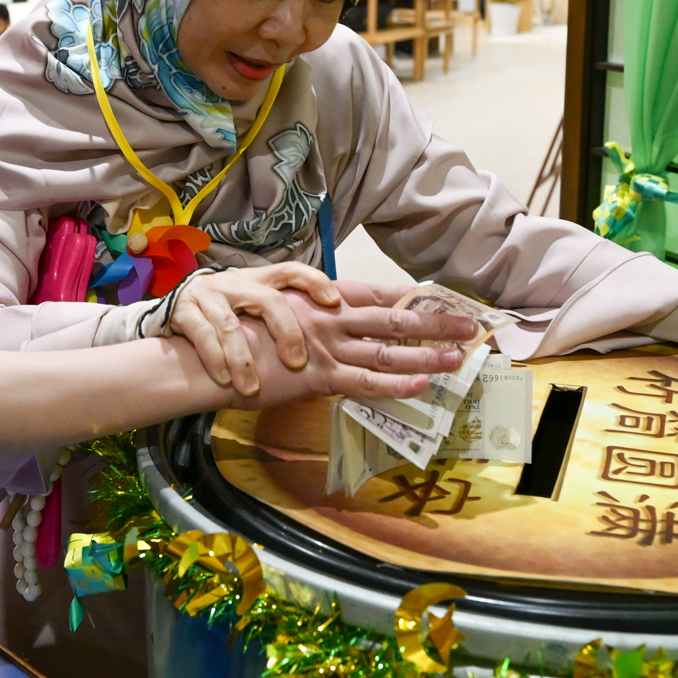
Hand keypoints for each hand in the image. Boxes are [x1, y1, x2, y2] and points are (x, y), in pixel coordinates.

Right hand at [168, 263, 340, 393]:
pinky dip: (215, 360)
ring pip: (230, 326)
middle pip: (267, 300)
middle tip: (296, 363)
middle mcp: (235, 284)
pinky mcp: (183, 312)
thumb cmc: (226, 313)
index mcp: (258, 281)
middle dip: (286, 332)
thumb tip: (330, 340)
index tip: (334, 302)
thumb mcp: (254, 307)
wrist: (174, 309)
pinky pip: (202, 336)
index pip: (291, 271)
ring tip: (252, 388)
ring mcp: (208, 296)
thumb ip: (285, 316)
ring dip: (243, 360)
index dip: (315, 282)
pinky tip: (224, 380)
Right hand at [225, 287, 476, 409]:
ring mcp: (325, 346)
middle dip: (434, 322)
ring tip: (457, 358)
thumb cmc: (241, 336)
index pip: (379, 294)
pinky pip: (364, 380)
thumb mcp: (283, 316)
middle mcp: (329, 316)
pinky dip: (395, 382)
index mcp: (322, 298)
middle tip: (470, 326)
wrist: (207, 355)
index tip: (446, 299)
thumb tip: (342, 325)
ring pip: (386, 348)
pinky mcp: (316, 376)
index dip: (414, 298)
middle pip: (392, 318)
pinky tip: (420, 383)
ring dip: (425, 353)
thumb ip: (315, 319)